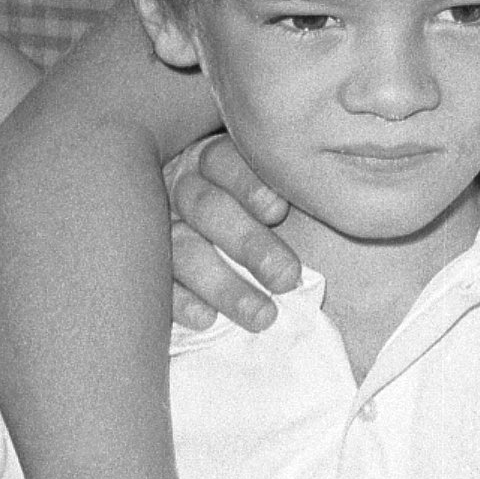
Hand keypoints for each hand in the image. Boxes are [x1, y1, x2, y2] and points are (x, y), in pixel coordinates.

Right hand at [165, 133, 297, 334]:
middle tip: (286, 277)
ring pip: (183, 250)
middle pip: (206, 207)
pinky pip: (156, 285)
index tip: (277, 211)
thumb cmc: (263, 208)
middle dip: (248, 243)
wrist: (214, 241)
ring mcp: (157, 229)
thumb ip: (290, 185)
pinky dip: (180, 302)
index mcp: (212, 159)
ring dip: (222, 284)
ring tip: (263, 315)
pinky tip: (206, 319)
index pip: (223, 161)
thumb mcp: (272, 184)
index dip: (248, 184)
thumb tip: (334, 196)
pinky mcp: (146, 268)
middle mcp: (179, 188)